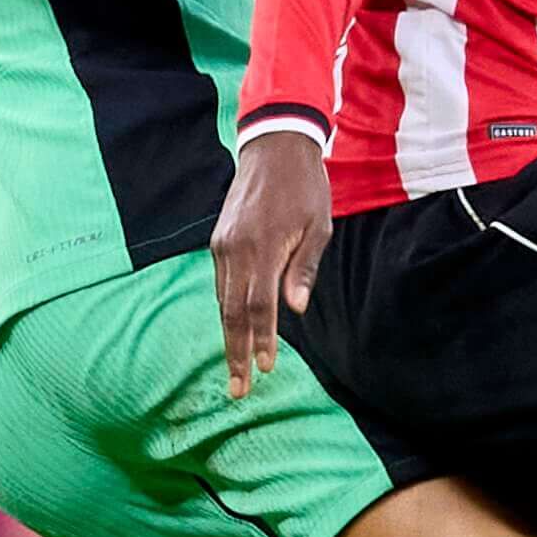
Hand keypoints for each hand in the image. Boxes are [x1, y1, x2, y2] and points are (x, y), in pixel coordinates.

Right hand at [212, 132, 335, 390]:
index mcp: (264, 247)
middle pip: (232, 313)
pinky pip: (221, 283)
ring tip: (236, 368)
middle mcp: (236, 249)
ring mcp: (222, 245)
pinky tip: (235, 329)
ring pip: (223, 301)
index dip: (262, 340)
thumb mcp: (318, 227)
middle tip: (238, 390)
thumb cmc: (306, 188)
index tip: (266, 369)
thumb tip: (294, 310)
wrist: (274, 147)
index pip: (260, 306)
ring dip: (229, 336)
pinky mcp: (218, 239)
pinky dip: (227, 309)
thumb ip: (304, 269)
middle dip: (235, 353)